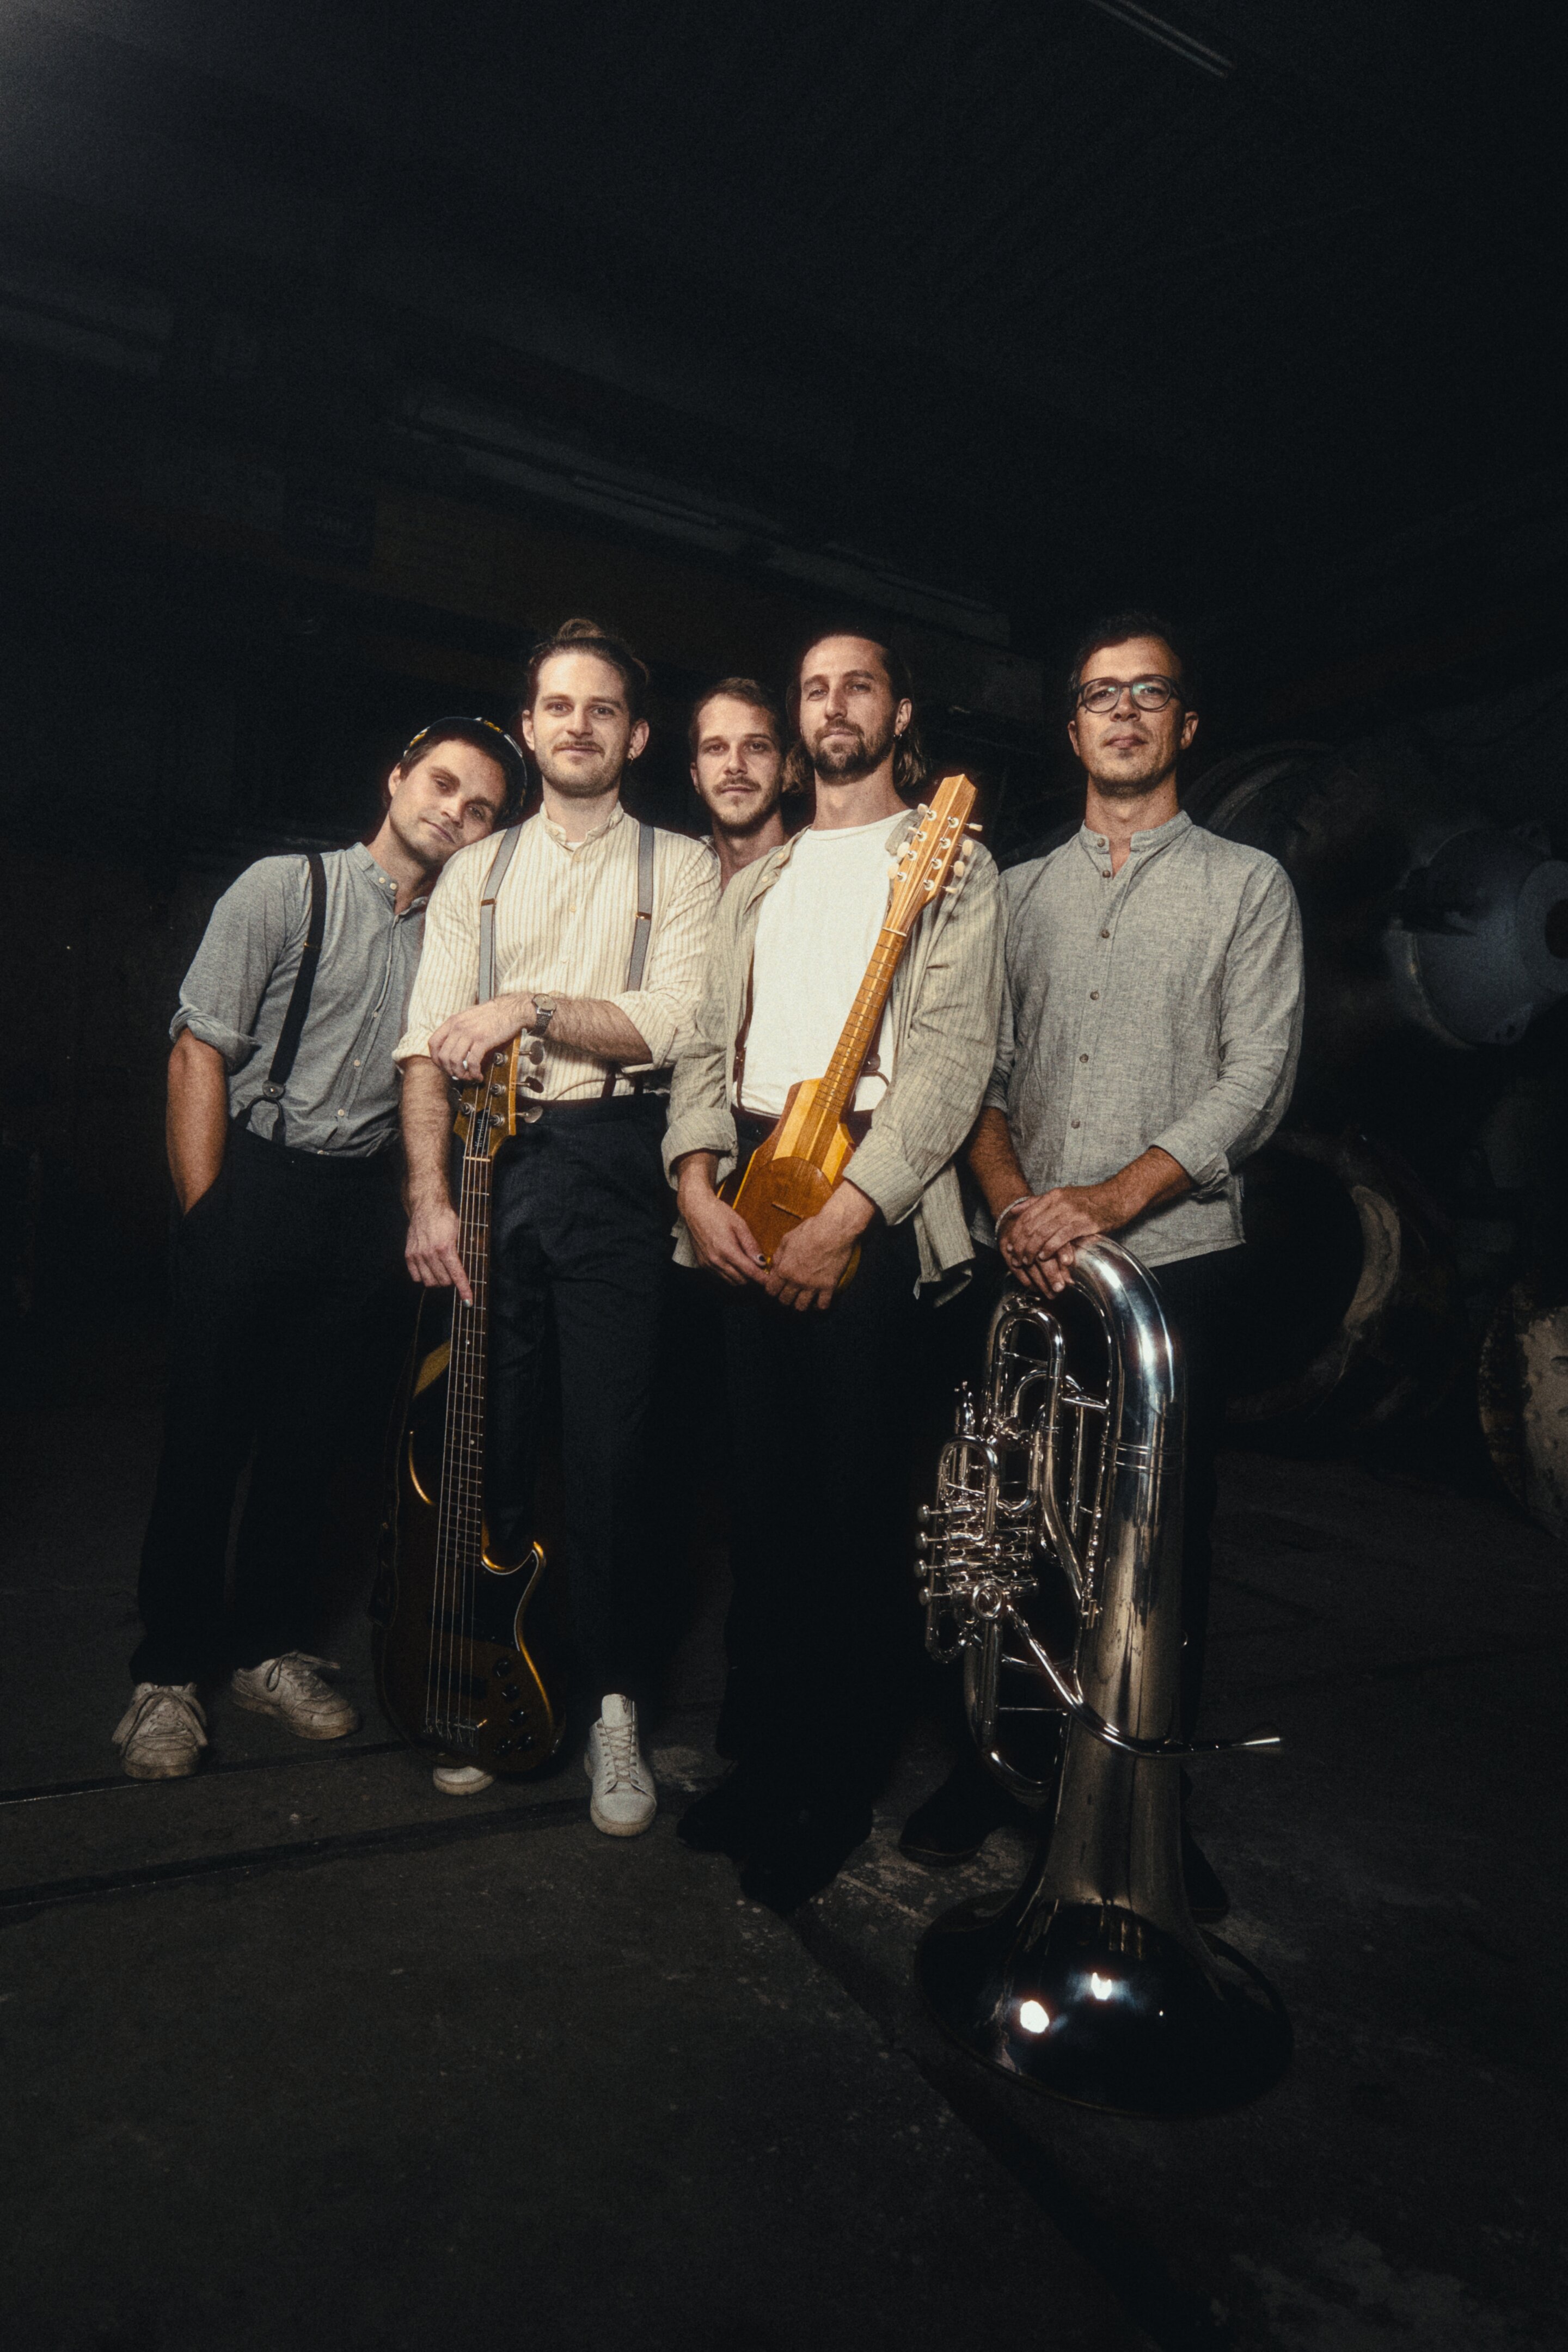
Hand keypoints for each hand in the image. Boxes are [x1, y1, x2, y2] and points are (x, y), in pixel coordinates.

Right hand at [405, 1197, 471, 1302]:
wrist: (426, 1206)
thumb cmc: (445, 1218)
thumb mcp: (460, 1233)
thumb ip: (462, 1251)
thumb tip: (467, 1270)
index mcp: (446, 1248)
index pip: (457, 1276)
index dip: (464, 1290)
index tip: (468, 1302)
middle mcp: (430, 1254)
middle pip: (443, 1282)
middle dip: (450, 1281)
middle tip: (452, 1272)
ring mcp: (418, 1255)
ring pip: (429, 1282)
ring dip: (437, 1280)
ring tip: (441, 1270)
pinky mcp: (409, 1255)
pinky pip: (416, 1277)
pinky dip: (424, 1276)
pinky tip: (429, 1268)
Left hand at [428, 994, 533, 1081]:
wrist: (511, 1009)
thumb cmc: (493, 1014)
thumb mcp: (468, 1016)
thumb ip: (458, 1028)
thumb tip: (453, 1044)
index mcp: (453, 1021)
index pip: (433, 1043)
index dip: (435, 1059)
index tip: (443, 1066)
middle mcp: (458, 1027)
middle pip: (443, 1056)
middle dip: (449, 1070)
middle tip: (457, 1075)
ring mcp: (470, 1033)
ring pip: (454, 1061)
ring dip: (460, 1074)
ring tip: (468, 1076)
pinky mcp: (483, 1040)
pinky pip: (472, 1062)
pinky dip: (474, 1072)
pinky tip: (478, 1075)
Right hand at [677, 1166, 769, 1287]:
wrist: (695, 1209)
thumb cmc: (717, 1213)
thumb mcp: (739, 1225)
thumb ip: (751, 1245)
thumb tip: (762, 1262)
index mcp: (727, 1250)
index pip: (749, 1272)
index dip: (761, 1279)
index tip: (769, 1281)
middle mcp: (716, 1261)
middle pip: (741, 1281)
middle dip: (752, 1279)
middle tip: (760, 1271)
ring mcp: (708, 1264)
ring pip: (730, 1281)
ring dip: (741, 1278)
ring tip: (749, 1267)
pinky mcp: (702, 1264)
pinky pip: (720, 1277)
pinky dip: (730, 1275)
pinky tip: (735, 1264)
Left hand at [766, 1185, 875, 1311]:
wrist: (834, 1229)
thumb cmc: (810, 1230)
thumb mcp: (787, 1239)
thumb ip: (779, 1255)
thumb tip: (774, 1267)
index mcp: (784, 1269)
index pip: (771, 1290)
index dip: (772, 1291)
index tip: (776, 1290)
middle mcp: (796, 1281)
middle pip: (785, 1301)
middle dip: (785, 1299)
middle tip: (789, 1294)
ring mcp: (813, 1285)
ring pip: (801, 1307)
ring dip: (800, 1304)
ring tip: (803, 1299)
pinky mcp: (828, 1286)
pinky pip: (822, 1305)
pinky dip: (819, 1305)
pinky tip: (818, 1300)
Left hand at [1000, 1184, 1114, 1296]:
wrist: (1118, 1197)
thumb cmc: (1091, 1200)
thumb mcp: (1063, 1196)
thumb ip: (1038, 1203)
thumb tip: (1015, 1211)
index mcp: (1053, 1196)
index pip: (1026, 1216)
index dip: (1016, 1233)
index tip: (1010, 1247)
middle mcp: (1059, 1202)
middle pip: (1031, 1226)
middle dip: (1021, 1245)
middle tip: (1016, 1259)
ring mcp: (1071, 1212)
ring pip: (1043, 1233)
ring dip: (1032, 1250)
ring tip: (1027, 1261)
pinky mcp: (1083, 1223)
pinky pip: (1059, 1238)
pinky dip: (1049, 1249)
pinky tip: (1044, 1257)